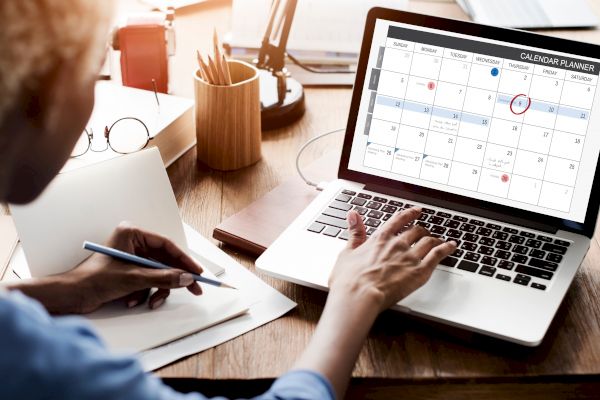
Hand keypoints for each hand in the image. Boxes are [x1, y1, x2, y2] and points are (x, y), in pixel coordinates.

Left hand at [60, 222, 202, 313]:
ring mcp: (131, 259)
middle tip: (193, 289)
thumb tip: (187, 278)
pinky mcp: (128, 273)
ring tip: (151, 302)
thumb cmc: (93, 280)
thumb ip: (163, 277)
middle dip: (174, 278)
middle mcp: (133, 244)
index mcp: (132, 234)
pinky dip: (144, 294)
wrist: (70, 296)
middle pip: (164, 261)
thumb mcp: (133, 279)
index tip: (197, 272)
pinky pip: (147, 282)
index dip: (184, 260)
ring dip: (156, 290)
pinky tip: (132, 301)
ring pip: (157, 274)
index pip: (166, 245)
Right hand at [328, 207, 455, 312]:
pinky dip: (447, 248)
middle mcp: (397, 243)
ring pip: (429, 241)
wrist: (359, 295)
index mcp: (380, 238)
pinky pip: (438, 255)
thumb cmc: (350, 280)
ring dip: (435, 239)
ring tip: (440, 240)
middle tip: (425, 232)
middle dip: (422, 230)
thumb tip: (353, 215)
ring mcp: (410, 257)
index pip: (399, 220)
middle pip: (416, 230)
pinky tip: (452, 247)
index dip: (409, 214)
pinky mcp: (420, 271)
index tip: (416, 211)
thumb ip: (354, 232)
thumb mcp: (347, 252)